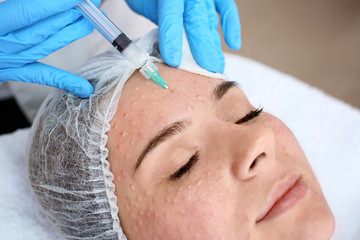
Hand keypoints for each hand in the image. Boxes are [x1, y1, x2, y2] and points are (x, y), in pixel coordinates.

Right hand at [0, 0, 100, 97]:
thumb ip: (10, 2)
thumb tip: (33, 2)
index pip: (30, 9)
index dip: (57, 2)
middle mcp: (0, 42)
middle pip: (43, 27)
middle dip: (71, 12)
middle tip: (94, 1)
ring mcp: (7, 59)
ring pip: (45, 45)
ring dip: (70, 31)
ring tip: (92, 18)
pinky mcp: (10, 70)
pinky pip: (39, 76)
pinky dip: (63, 81)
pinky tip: (85, 88)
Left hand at [125, 0, 240, 72]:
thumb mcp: (137, 0)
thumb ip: (131, 11)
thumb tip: (122, 32)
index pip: (170, 16)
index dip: (172, 39)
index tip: (173, 62)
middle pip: (197, 23)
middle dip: (202, 50)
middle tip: (207, 73)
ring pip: (210, 21)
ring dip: (213, 46)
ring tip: (214, 68)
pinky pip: (227, 9)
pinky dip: (231, 25)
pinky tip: (233, 44)